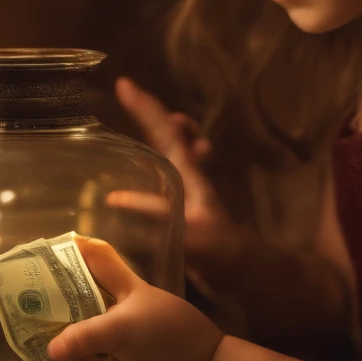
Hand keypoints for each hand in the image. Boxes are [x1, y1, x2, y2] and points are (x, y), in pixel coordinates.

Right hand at [46, 236, 223, 360]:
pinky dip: (83, 357)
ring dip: (69, 331)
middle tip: (27, 307)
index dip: (74, 249)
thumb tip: (50, 347)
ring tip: (36, 340)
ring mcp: (132, 334)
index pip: (98, 257)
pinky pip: (101, 353)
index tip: (42, 252)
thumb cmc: (171, 340)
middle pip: (89, 295)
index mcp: (129, 287)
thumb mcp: (127, 330)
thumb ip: (88, 335)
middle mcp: (128, 307)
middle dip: (60, 298)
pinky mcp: (135, 360)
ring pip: (93, 326)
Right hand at [108, 77, 245, 264]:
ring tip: (136, 138)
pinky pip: (161, 182)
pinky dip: (146, 176)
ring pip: (168, 156)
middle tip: (130, 101)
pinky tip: (126, 195)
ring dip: (156, 141)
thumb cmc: (223, 253)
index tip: (123, 84)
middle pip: (169, 136)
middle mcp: (186, 178)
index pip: (166, 131)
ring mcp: (185, 195)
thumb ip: (158, 216)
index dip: (145, 107)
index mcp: (189, 175)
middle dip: (153, 116)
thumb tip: (116, 198)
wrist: (246, 276)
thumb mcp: (190, 234)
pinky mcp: (181, 214)